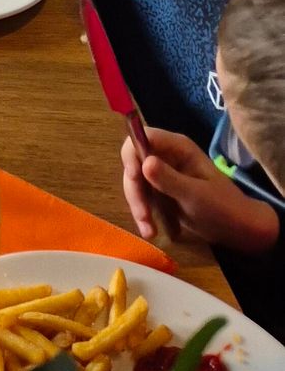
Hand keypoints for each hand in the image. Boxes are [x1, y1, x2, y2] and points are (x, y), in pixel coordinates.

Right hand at [120, 128, 279, 252]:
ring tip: (149, 232)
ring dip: (139, 206)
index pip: (143, 138)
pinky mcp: (161, 192)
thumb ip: (169, 179)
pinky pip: (143, 198)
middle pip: (135, 163)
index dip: (132, 154)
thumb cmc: (222, 207)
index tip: (133, 177)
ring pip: (136, 184)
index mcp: (177, 148)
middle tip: (143, 216)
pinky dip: (145, 214)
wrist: (238, 230)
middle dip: (135, 191)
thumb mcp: (195, 195)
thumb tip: (143, 162)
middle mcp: (166, 156)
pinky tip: (152, 231)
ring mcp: (162, 174)